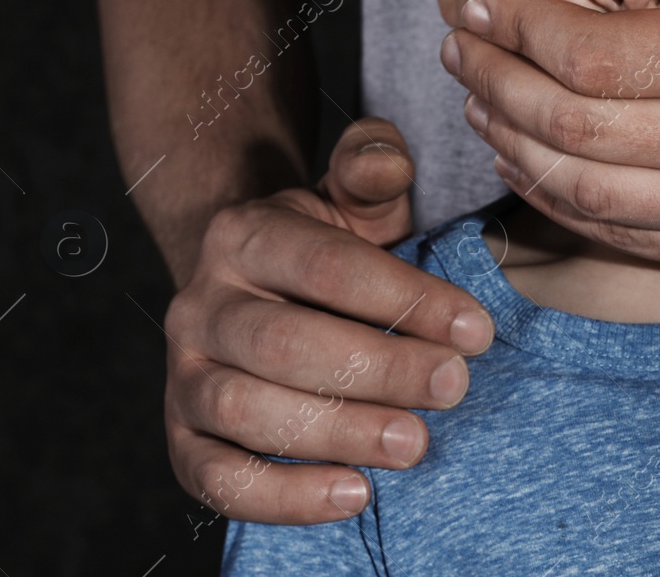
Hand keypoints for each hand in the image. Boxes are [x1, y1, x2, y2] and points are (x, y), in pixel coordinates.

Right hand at [162, 117, 494, 523]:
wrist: (252, 295)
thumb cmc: (322, 253)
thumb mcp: (351, 200)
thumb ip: (372, 167)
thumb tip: (386, 163)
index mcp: (241, 235)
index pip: (323, 266)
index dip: (403, 298)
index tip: (474, 328)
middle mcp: (199, 304)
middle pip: (283, 343)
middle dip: (378, 370)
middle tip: (452, 387)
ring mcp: (184, 376)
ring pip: (247, 411)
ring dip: (337, 432)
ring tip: (413, 442)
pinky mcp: (184, 441)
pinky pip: (219, 479)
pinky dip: (284, 496)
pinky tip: (354, 494)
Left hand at [442, 0, 659, 279]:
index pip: (600, 57)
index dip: (522, 29)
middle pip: (573, 125)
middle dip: (495, 81)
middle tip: (459, 41)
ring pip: (582, 189)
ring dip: (511, 141)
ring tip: (475, 94)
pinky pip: (615, 234)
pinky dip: (555, 197)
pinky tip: (524, 156)